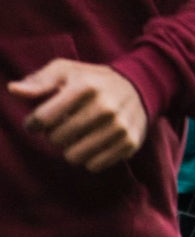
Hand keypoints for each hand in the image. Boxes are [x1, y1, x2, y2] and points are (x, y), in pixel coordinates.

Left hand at [7, 60, 148, 171]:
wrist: (140, 86)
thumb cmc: (92, 80)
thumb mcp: (66, 72)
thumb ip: (38, 82)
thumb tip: (13, 90)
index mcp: (86, 86)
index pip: (42, 118)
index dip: (33, 123)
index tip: (38, 121)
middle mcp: (106, 106)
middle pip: (57, 139)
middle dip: (56, 134)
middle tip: (65, 124)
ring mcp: (120, 126)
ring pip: (74, 156)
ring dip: (72, 148)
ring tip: (79, 135)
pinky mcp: (130, 143)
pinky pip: (94, 165)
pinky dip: (90, 158)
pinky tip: (95, 143)